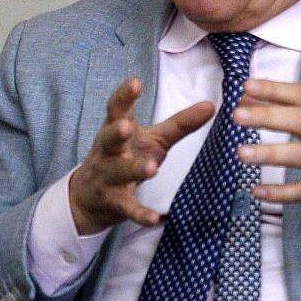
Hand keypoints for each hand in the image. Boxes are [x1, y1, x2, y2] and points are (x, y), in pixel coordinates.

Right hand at [69, 78, 214, 234]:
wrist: (89, 196)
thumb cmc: (125, 156)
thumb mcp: (151, 138)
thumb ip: (179, 124)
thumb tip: (211, 105)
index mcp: (117, 130)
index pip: (116, 109)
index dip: (124, 96)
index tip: (135, 82)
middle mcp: (109, 151)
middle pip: (109, 139)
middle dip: (116, 133)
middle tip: (127, 127)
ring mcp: (108, 177)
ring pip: (119, 172)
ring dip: (134, 169)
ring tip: (151, 168)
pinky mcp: (114, 202)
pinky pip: (128, 208)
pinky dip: (141, 213)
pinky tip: (156, 218)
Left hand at [234, 79, 300, 228]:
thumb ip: (287, 108)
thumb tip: (246, 96)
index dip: (274, 90)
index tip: (246, 85)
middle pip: (300, 121)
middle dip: (267, 117)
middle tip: (237, 115)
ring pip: (300, 154)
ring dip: (270, 153)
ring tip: (241, 153)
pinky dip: (280, 192)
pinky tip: (257, 191)